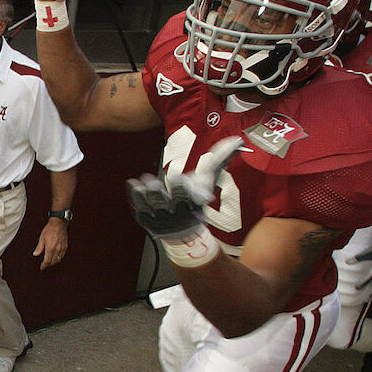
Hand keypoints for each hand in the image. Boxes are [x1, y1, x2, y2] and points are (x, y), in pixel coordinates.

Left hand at [33, 218, 67, 269]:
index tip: (42, 267)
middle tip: (44, 264)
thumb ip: (39, 247)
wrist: (59, 223)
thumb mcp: (42, 238)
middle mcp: (57, 249)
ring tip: (50, 262)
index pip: (47, 261)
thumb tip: (35, 254)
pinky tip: (56, 257)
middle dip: (48, 264)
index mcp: (50, 248)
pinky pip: (62, 256)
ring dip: (54, 262)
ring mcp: (62, 248)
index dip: (44, 266)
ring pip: (58, 260)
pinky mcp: (65, 246)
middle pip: (53, 262)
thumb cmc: (49, 229)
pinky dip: (58, 258)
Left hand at [128, 136, 242, 240]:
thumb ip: (220, 160)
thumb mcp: (209, 181)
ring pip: (149, 206)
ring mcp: (159, 217)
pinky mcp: (147, 218)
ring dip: (144, 194)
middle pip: (165, 203)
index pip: (185, 196)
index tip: (176, 178)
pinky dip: (135, 196)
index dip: (180, 187)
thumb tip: (237, 141)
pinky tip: (133, 183)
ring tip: (142, 182)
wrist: (183, 231)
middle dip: (158, 193)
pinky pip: (138, 208)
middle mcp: (174, 213)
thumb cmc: (197, 200)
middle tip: (151, 182)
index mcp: (191, 205)